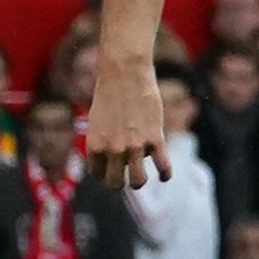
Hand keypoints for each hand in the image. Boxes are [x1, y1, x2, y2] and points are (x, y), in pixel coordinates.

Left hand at [81, 51, 168, 190]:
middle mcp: (112, 149)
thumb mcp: (97, 121)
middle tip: (124, 179)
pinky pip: (163, 166)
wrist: (124, 76)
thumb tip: (116, 157)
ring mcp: (134, 146)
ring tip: (139, 181)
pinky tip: (164, 176)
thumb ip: (103, 140)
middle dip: (119, 182)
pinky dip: (164, 175)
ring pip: (138, 181)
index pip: (98, 173)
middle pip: (115, 182)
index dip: (104, 174)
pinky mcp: (155, 139)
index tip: (110, 171)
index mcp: (94, 145)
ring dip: (138, 183)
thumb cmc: (109, 95)